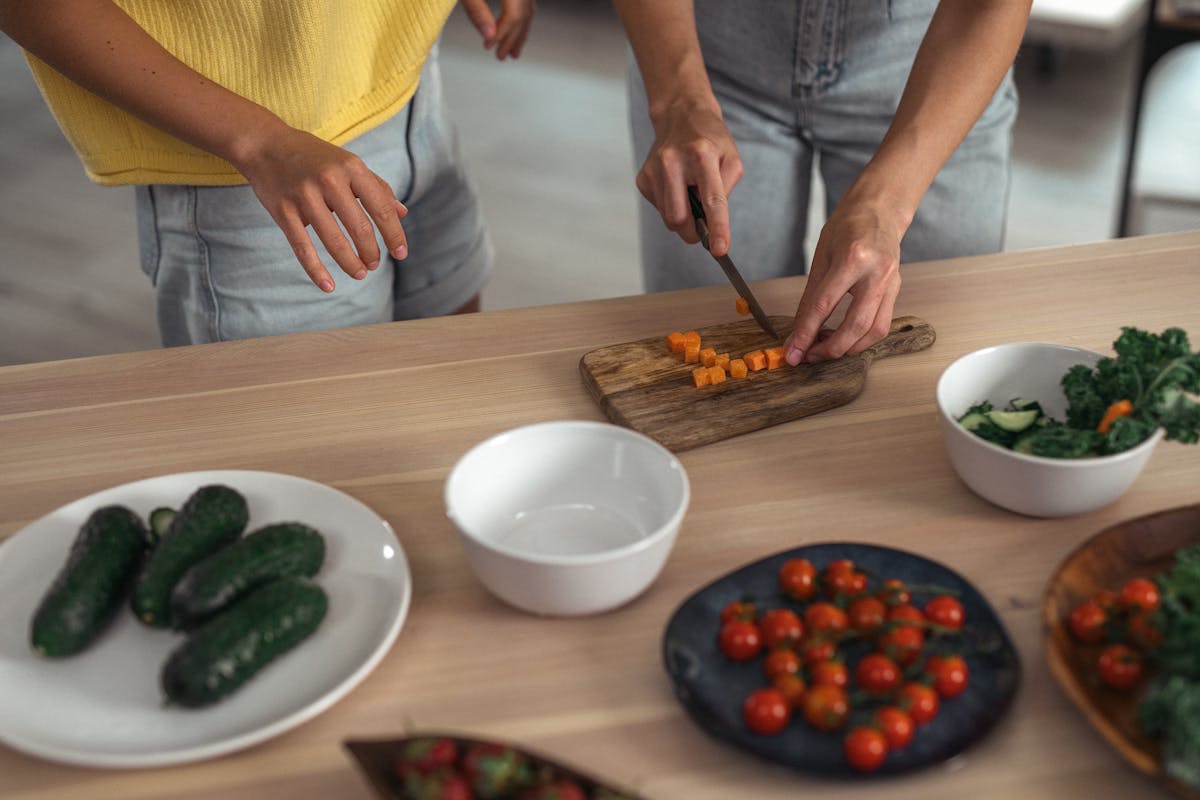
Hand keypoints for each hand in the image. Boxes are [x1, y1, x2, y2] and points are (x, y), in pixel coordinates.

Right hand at [234, 126, 407, 292]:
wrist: (265, 144)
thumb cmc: (314, 157)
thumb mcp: (349, 164)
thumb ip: (377, 187)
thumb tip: (402, 213)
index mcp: (351, 167)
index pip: (381, 208)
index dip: (394, 235)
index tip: (401, 254)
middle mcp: (329, 180)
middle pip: (360, 227)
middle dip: (371, 252)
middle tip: (373, 265)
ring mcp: (304, 195)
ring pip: (334, 241)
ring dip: (350, 263)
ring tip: (359, 274)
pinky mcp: (283, 210)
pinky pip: (303, 247)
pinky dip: (316, 270)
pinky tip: (328, 286)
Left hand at [459, 0, 535, 59]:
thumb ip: (476, 11)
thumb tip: (488, 35)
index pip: (513, 16)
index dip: (501, 34)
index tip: (488, 46)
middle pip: (523, 15)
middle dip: (512, 39)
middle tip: (501, 56)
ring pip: (527, 10)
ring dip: (519, 32)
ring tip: (512, 51)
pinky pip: (525, 4)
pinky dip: (519, 18)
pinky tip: (513, 27)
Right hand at [636, 102, 741, 256]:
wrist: (680, 116)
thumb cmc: (710, 140)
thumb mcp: (731, 159)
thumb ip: (725, 191)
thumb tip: (710, 221)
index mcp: (701, 155)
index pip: (711, 200)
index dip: (717, 228)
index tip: (719, 250)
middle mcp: (673, 161)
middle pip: (679, 218)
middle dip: (693, 232)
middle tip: (703, 228)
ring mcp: (653, 170)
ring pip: (668, 217)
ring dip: (683, 216)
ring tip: (689, 193)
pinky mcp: (643, 178)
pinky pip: (659, 208)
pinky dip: (671, 206)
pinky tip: (677, 187)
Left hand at [784, 200, 902, 364]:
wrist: (878, 211)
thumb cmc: (847, 228)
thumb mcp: (821, 258)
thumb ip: (810, 299)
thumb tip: (797, 333)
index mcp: (852, 258)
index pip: (824, 306)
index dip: (806, 334)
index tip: (793, 353)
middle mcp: (876, 272)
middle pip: (856, 325)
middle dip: (831, 349)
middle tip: (809, 357)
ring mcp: (891, 282)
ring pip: (875, 330)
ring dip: (849, 348)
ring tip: (825, 348)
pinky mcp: (896, 290)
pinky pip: (882, 324)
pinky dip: (862, 338)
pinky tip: (844, 338)